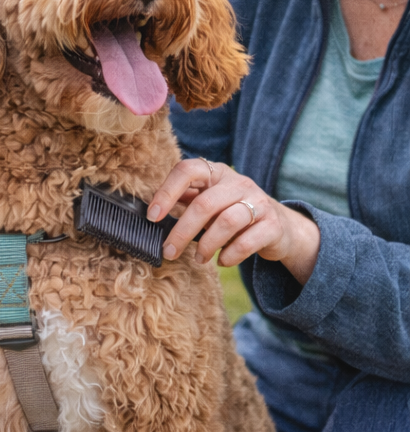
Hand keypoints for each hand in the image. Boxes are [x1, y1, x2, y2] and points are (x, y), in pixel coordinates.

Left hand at [147, 158, 320, 283]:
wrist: (279, 227)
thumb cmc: (231, 213)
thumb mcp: (209, 201)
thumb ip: (185, 200)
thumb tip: (152, 210)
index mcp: (216, 172)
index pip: (187, 170)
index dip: (167, 192)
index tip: (152, 216)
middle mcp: (239, 183)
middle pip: (204, 204)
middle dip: (182, 231)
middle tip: (169, 251)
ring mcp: (259, 202)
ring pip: (227, 222)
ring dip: (206, 245)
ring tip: (199, 259)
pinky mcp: (273, 225)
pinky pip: (248, 241)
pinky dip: (230, 254)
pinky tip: (222, 261)